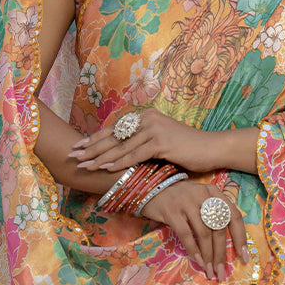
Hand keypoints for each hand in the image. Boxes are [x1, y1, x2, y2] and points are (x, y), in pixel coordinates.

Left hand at [67, 107, 231, 174]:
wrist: (210, 148)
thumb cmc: (186, 148)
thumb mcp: (161, 141)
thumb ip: (142, 142)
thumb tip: (120, 152)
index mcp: (146, 116)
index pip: (115, 128)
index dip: (95, 138)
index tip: (79, 147)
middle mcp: (148, 119)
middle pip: (114, 135)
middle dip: (92, 147)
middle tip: (74, 155)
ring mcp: (154, 129)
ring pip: (121, 146)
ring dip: (101, 157)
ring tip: (85, 165)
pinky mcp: (162, 142)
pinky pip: (136, 154)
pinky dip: (120, 162)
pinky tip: (107, 168)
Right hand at [140, 179, 249, 280]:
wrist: (152, 187)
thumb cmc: (180, 197)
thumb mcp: (200, 199)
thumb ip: (212, 213)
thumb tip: (226, 245)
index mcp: (214, 192)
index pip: (233, 216)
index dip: (240, 237)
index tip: (243, 257)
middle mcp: (204, 195)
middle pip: (219, 228)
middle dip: (221, 254)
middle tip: (222, 272)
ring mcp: (188, 202)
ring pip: (204, 234)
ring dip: (208, 256)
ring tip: (210, 271)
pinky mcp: (172, 211)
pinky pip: (186, 234)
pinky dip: (193, 250)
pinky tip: (197, 261)